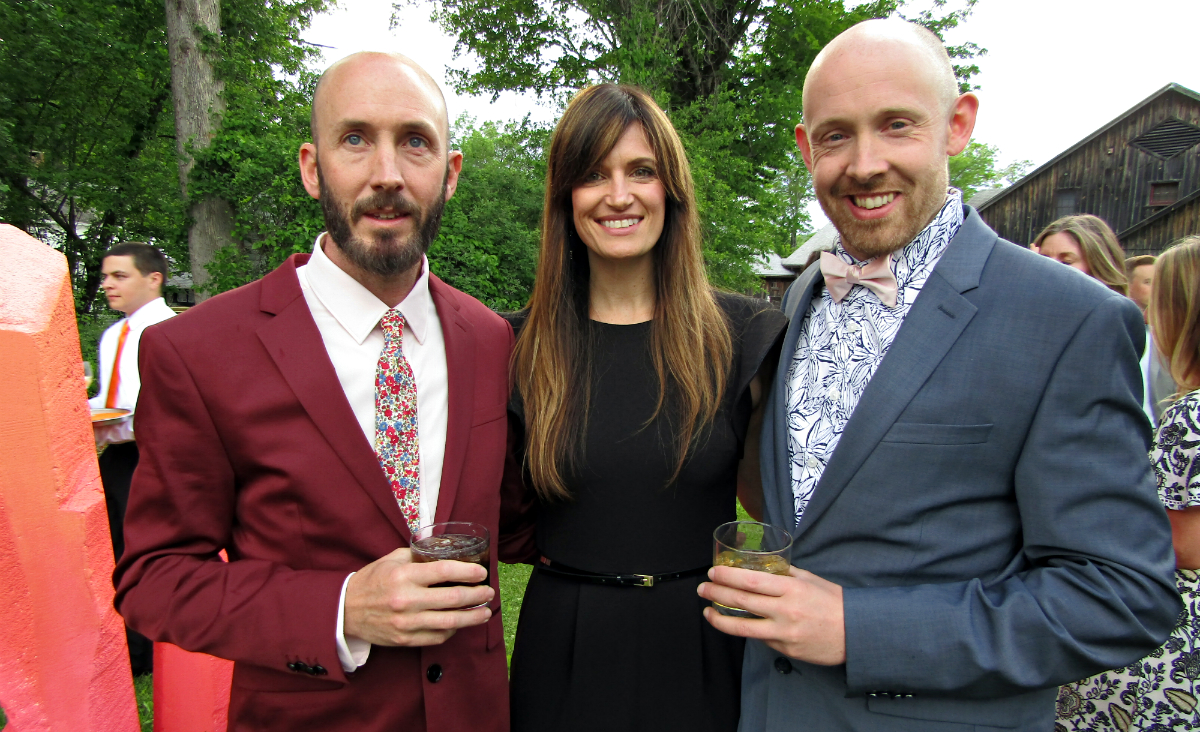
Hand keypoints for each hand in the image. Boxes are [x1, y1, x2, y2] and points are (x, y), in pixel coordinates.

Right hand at [344, 547, 493, 646]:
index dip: (468, 572)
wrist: (345, 610)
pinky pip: (437, 637)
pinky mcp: (405, 639)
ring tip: (484, 612)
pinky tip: (460, 623)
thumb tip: (446, 551)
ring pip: (450, 622)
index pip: (444, 571)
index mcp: (404, 575)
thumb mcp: (392, 559)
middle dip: (477, 595)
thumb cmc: (372, 581)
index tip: (481, 572)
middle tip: (488, 592)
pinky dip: (453, 630)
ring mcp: (406, 623)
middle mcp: (406, 600)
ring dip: (472, 617)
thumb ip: (418, 556)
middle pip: (453, 599)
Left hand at [698, 565, 845, 664]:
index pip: (751, 581)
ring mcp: (784, 633)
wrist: (855, 633)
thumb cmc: (834, 603)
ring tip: (707, 612)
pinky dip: (746, 630)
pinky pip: (761, 638)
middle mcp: (785, 611)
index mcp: (792, 588)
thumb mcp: (810, 580)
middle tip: (702, 589)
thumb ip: (786, 574)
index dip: (727, 577)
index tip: (713, 572)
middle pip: (742, 601)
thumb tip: (762, 567)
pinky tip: (736, 624)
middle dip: (716, 594)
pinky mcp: (786, 649)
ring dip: (720, 619)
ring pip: (743, 627)